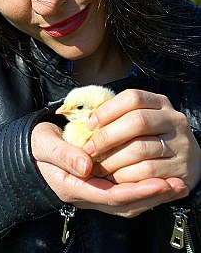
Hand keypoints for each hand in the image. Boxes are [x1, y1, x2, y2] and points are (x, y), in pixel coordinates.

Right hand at [31, 121, 187, 217]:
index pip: (110, 194)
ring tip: (175, 185)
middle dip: (152, 196)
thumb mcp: (44, 144)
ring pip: (127, 202)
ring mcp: (92, 192)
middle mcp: (86, 194)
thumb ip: (64, 155)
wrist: (31, 152)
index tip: (161, 182)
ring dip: (152, 195)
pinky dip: (142, 189)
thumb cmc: (37, 146)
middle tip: (178, 186)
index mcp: (73, 186)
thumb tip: (87, 166)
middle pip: (124, 204)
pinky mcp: (98, 185)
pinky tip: (157, 181)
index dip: (137, 190)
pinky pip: (124, 194)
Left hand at [82, 89, 200, 190]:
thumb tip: (86, 120)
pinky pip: (148, 172)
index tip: (89, 124)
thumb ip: (118, 117)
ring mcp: (180, 144)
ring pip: (140, 148)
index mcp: (160, 103)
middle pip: (137, 121)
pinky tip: (113, 178)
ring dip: (113, 159)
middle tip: (88, 149)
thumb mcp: (140, 120)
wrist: (189, 162)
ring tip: (96, 167)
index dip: (108, 110)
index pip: (133, 97)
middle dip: (107, 136)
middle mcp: (173, 119)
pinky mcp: (181, 168)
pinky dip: (126, 176)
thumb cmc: (152, 138)